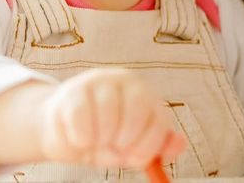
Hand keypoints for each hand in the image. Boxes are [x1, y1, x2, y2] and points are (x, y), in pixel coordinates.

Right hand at [38, 68, 184, 169]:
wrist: (64, 130)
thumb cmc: (104, 139)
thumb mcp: (132, 146)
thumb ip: (157, 146)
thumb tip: (179, 145)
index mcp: (145, 95)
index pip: (158, 117)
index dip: (150, 145)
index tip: (138, 161)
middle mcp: (124, 81)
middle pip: (137, 109)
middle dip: (126, 140)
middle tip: (115, 150)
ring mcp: (98, 82)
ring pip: (107, 115)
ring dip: (100, 141)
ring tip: (95, 143)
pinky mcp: (73, 90)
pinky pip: (80, 119)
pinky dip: (80, 139)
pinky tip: (79, 139)